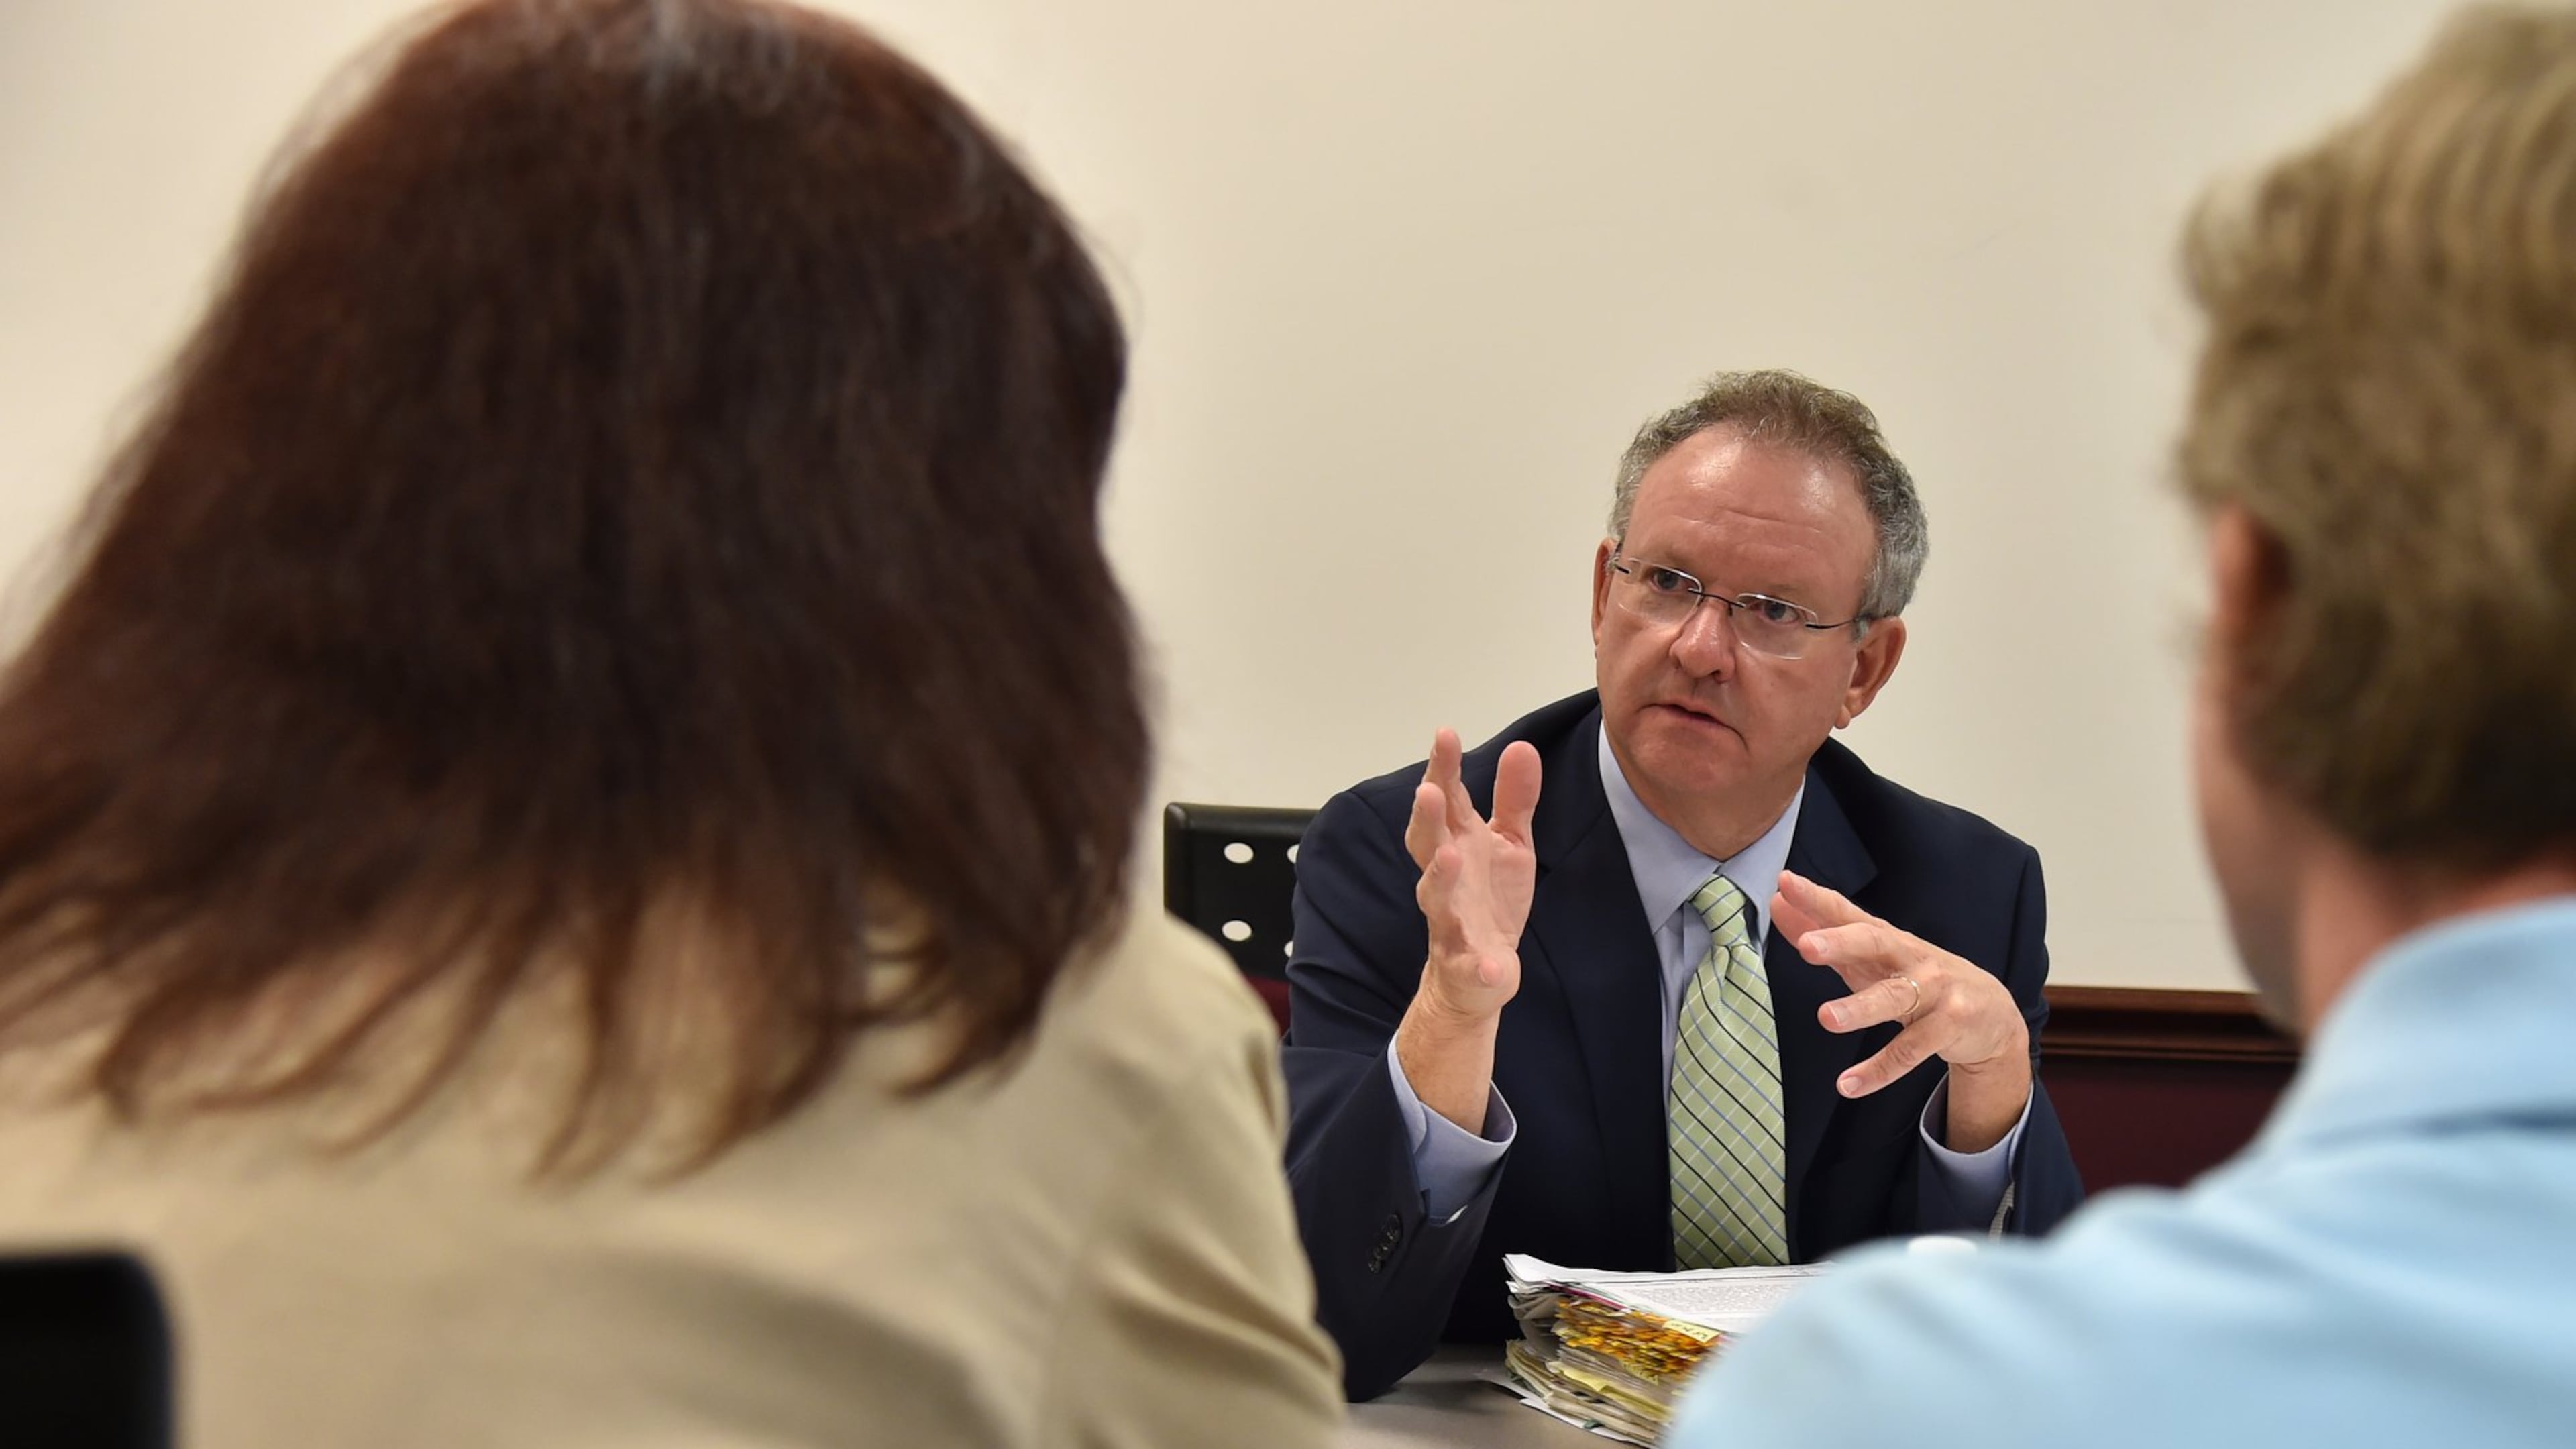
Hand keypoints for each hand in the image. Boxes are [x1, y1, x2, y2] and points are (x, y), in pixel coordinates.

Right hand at [1393, 728, 1540, 1132]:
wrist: (1478, 974)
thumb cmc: (1489, 899)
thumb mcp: (1510, 844)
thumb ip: (1514, 799)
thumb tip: (1522, 745)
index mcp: (1457, 844)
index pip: (1446, 800)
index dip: (1443, 768)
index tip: (1445, 733)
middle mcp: (1445, 878)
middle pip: (1428, 844)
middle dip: (1428, 819)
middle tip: (1430, 790)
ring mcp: (1450, 922)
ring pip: (1436, 899)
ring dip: (1440, 877)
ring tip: (1451, 856)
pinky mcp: (1465, 965)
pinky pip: (1469, 965)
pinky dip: (1477, 965)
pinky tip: (1488, 963)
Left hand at [1772, 870, 2031, 1152]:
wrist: (1992, 1013)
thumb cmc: (1920, 978)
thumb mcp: (1873, 958)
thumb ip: (1825, 934)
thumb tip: (1777, 903)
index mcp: (1887, 939)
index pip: (1848, 913)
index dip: (1817, 899)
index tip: (1785, 884)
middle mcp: (1911, 957)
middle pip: (1875, 943)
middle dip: (1840, 942)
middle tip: (1806, 946)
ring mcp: (1934, 991)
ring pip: (1895, 997)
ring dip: (1860, 1008)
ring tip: (1826, 1017)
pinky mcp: (1949, 1026)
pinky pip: (1910, 1050)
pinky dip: (1878, 1070)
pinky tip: (1848, 1084)